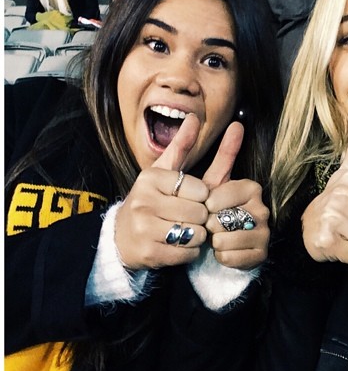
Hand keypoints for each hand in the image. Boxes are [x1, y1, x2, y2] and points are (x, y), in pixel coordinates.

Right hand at [115, 114, 210, 269]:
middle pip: (199, 212)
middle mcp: (143, 202)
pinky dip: (189, 251)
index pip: (199, 189)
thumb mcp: (164, 172)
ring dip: (197, 235)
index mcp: (150, 179)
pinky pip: (188, 253)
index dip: (202, 197)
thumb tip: (196, 117)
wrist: (121, 237)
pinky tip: (176, 245)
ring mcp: (144, 229)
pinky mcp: (148, 253)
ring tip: (182, 230)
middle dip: (201, 217)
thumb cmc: (151, 200)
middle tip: (187, 217)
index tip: (191, 198)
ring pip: (195, 233)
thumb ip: (182, 145)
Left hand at [203, 121, 269, 269]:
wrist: (213, 242)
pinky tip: (224, 251)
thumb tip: (223, 121)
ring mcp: (264, 232)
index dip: (207, 205)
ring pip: (225, 240)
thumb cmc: (207, 209)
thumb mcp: (206, 180)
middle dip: (208, 225)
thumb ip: (214, 152)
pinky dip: (221, 257)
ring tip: (216, 238)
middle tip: (211, 225)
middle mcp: (262, 208)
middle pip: (221, 220)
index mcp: (251, 187)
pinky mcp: (261, 254)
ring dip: (213, 242)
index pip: (219, 197)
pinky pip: (231, 257)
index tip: (207, 206)